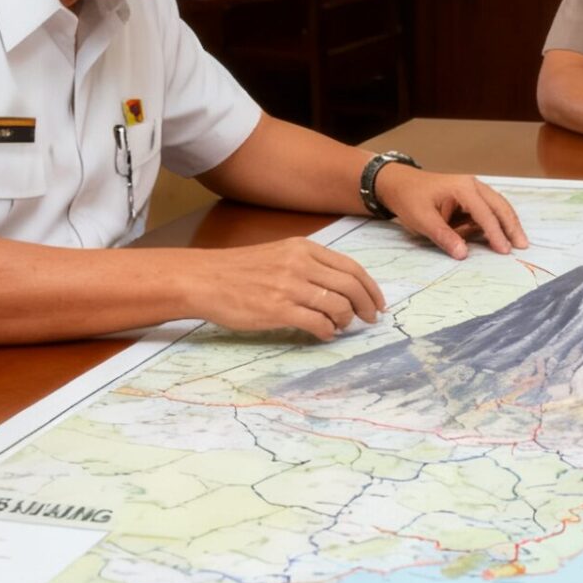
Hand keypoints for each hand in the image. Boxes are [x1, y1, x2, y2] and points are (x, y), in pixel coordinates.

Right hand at [195, 237, 385, 339]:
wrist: (204, 279)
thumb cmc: (239, 270)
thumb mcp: (279, 254)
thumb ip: (308, 265)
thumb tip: (340, 287)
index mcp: (303, 248)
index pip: (351, 267)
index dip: (371, 287)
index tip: (378, 302)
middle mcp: (300, 264)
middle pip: (350, 286)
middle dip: (367, 306)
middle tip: (370, 319)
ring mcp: (289, 287)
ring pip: (338, 305)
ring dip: (346, 320)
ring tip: (341, 326)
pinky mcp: (278, 310)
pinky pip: (317, 323)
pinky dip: (327, 331)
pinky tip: (324, 334)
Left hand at [374, 166, 527, 257]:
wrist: (399, 184)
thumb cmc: (410, 199)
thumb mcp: (422, 220)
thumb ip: (444, 236)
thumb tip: (463, 254)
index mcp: (462, 188)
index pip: (484, 213)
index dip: (495, 233)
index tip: (504, 249)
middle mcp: (473, 185)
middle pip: (499, 206)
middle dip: (512, 226)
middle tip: (522, 245)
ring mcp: (473, 189)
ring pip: (498, 206)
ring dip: (508, 223)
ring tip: (518, 241)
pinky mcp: (471, 196)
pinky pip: (489, 208)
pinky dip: (498, 220)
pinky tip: (503, 234)